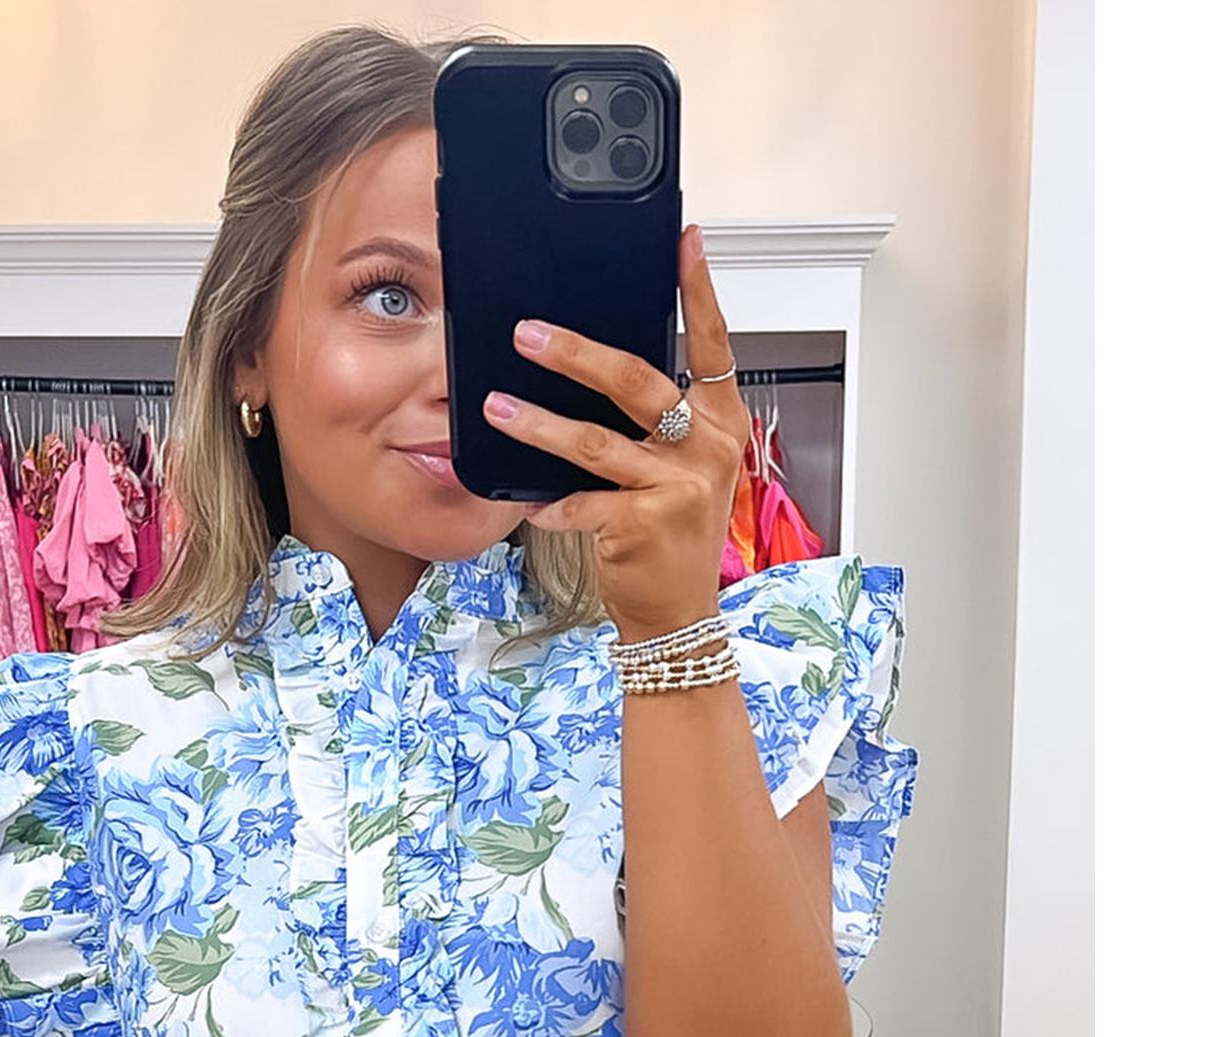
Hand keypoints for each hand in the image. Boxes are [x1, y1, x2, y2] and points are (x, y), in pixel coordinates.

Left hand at [483, 222, 750, 644]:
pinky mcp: (645, 523)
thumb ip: (656, 421)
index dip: (699, 291)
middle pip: (636, 380)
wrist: (678, 612)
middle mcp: (708, 448)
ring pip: (595, 441)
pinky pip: (582, 501)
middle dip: (575, 354)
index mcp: (722, 423)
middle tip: (527, 334)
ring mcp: (678, 486)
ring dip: (538, 424)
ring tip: (496, 407)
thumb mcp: (679, 469)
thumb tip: (598, 367)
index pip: (713, 344)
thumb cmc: (671, 536)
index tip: (684, 242)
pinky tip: (528, 504)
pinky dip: (550, 503)